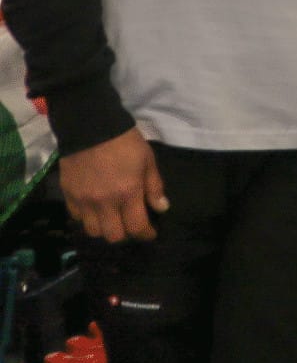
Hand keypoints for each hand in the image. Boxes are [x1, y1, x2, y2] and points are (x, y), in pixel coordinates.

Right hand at [59, 129, 167, 243]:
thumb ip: (154, 186)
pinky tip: (94, 209)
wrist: (90, 127)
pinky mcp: (68, 195)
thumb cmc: (125, 142)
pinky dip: (87, 218)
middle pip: (113, 235)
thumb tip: (161, 208)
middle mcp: (104, 202)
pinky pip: (76, 217)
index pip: (136, 227)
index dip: (145, 234)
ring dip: (104, 228)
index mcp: (127, 193)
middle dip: (125, 234)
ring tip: (112, 218)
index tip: (150, 234)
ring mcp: (84, 200)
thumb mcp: (148, 160)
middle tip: (130, 224)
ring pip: (93, 231)